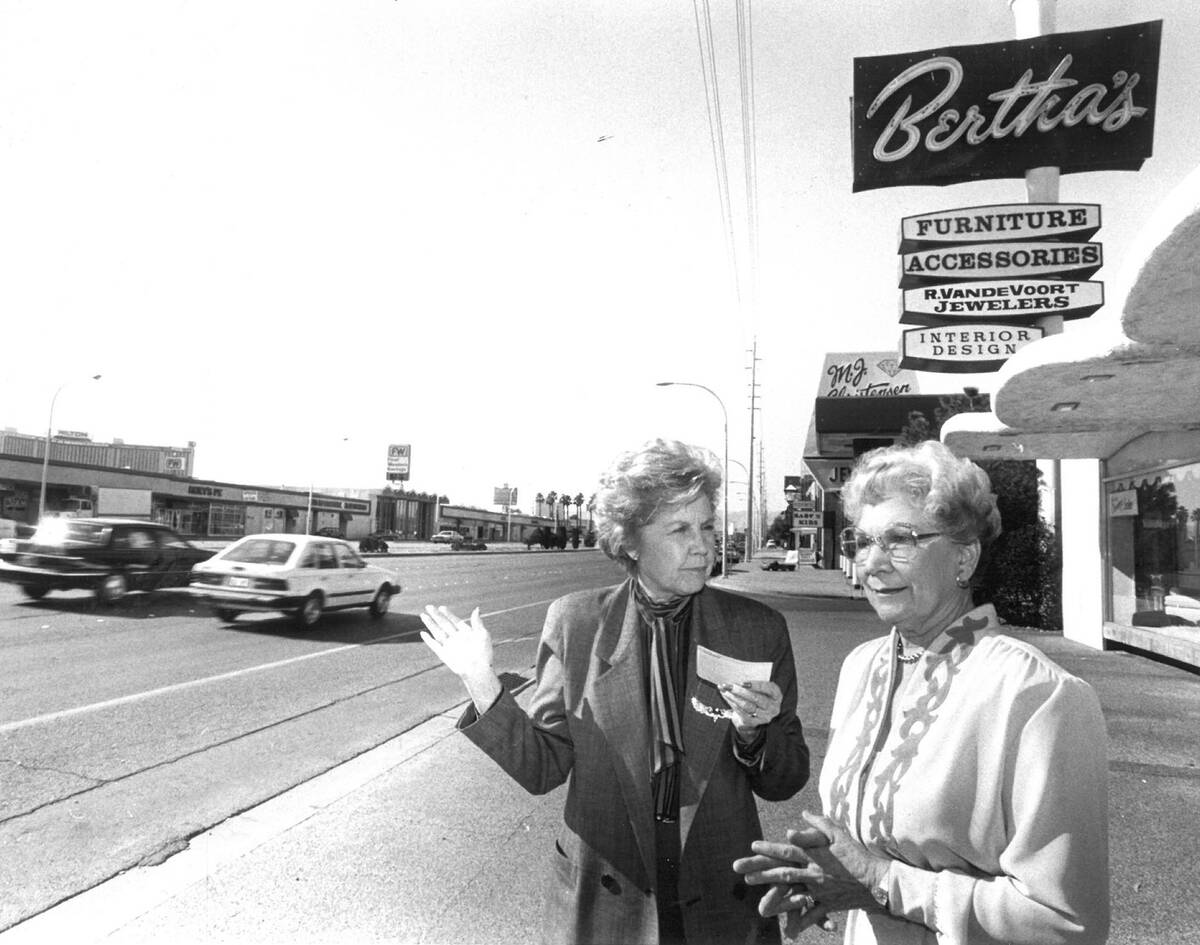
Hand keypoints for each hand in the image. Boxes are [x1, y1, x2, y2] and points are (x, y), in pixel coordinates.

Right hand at [420, 605, 500, 709]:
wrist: (478, 670)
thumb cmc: (483, 653)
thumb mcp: (483, 635)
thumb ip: (477, 622)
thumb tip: (476, 609)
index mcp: (465, 632)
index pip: (454, 620)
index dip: (448, 614)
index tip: (442, 607)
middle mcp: (456, 638)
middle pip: (444, 624)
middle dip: (436, 615)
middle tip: (429, 606)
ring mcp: (449, 646)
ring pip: (437, 632)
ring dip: (430, 624)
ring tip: (423, 615)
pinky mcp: (444, 654)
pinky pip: (434, 646)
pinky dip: (429, 640)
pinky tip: (423, 633)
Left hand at [719, 679, 781, 737]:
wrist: (758, 713)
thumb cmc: (759, 695)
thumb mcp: (761, 688)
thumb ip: (753, 684)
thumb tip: (736, 679)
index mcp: (776, 695)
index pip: (768, 688)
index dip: (755, 685)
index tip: (743, 682)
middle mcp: (773, 707)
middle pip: (756, 698)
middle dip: (740, 691)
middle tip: (728, 685)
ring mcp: (765, 716)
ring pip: (747, 706)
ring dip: (734, 697)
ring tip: (724, 690)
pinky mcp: (755, 722)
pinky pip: (742, 714)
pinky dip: (733, 705)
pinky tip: (727, 698)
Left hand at [733, 810, 890, 934]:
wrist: (875, 880)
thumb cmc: (856, 855)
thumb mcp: (838, 834)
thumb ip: (818, 823)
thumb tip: (802, 814)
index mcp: (814, 855)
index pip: (787, 851)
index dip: (770, 848)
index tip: (753, 845)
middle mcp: (813, 873)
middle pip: (783, 872)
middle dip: (761, 872)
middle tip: (741, 872)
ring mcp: (819, 890)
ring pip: (793, 894)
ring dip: (774, 898)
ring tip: (758, 902)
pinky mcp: (828, 903)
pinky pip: (813, 915)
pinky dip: (802, 923)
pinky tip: (790, 932)